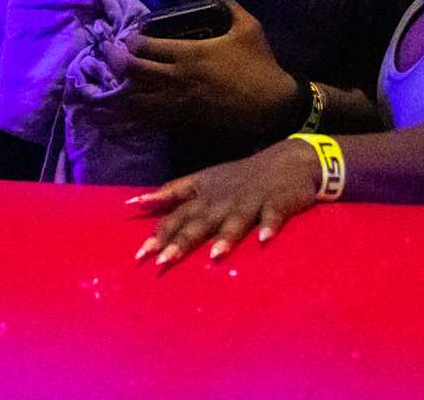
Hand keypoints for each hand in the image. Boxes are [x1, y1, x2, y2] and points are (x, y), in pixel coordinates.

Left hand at [99, 0, 298, 138]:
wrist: (272, 104)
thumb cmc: (260, 64)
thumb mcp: (249, 27)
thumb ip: (229, 4)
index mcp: (190, 53)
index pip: (146, 47)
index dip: (130, 41)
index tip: (127, 37)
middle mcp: (178, 78)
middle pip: (133, 72)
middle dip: (115, 62)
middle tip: (106, 55)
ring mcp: (179, 103)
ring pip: (136, 100)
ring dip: (120, 90)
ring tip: (110, 82)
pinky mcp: (185, 120)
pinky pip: (150, 119)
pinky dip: (134, 114)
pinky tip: (125, 109)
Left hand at [128, 138, 323, 264]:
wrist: (288, 160)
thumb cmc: (240, 176)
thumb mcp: (204, 179)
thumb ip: (173, 192)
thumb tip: (135, 203)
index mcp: (205, 192)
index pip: (177, 212)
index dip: (160, 231)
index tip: (141, 253)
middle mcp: (223, 198)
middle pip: (200, 221)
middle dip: (182, 241)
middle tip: (164, 262)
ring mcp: (250, 201)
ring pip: (235, 221)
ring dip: (225, 237)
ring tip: (215, 255)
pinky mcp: (276, 203)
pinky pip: (272, 216)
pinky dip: (269, 226)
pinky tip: (264, 239)